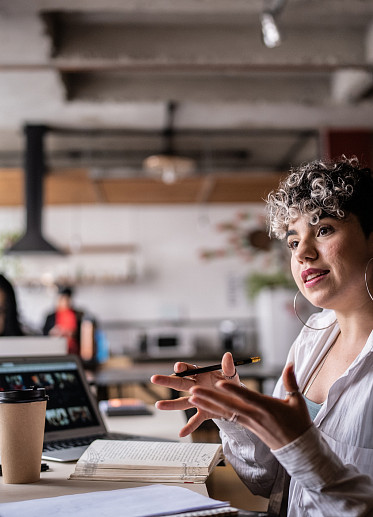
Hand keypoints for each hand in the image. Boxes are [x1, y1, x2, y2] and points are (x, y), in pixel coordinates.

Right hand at [151, 352, 239, 436]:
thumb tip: (228, 356)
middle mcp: (196, 386)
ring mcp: (198, 400)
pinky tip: (181, 433)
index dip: (183, 367)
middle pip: (180, 383)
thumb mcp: (231, 376)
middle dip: (167, 380)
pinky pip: (195, 420)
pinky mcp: (203, 412)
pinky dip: (189, 427)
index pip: (189, 369)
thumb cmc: (230, 385)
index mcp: (202, 374)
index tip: (178, 367)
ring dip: (171, 404)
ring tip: (158, 405)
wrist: (236, 402)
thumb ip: (228, 367)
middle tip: (154, 379)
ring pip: (182, 402)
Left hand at [189, 363, 312, 449]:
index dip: (233, 390)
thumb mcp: (297, 401)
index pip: (246, 396)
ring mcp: (248, 422)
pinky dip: (214, 411)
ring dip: (207, 404)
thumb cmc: (298, 423)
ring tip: (191, 397)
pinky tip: (202, 406)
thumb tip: (290, 364)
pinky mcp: (246, 426)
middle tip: (193, 390)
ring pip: (224, 411)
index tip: (219, 382)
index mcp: (266, 407)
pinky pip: (227, 417)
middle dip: (210, 397)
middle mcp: (254, 415)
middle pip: (229, 405)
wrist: (297, 448)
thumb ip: (291, 381)